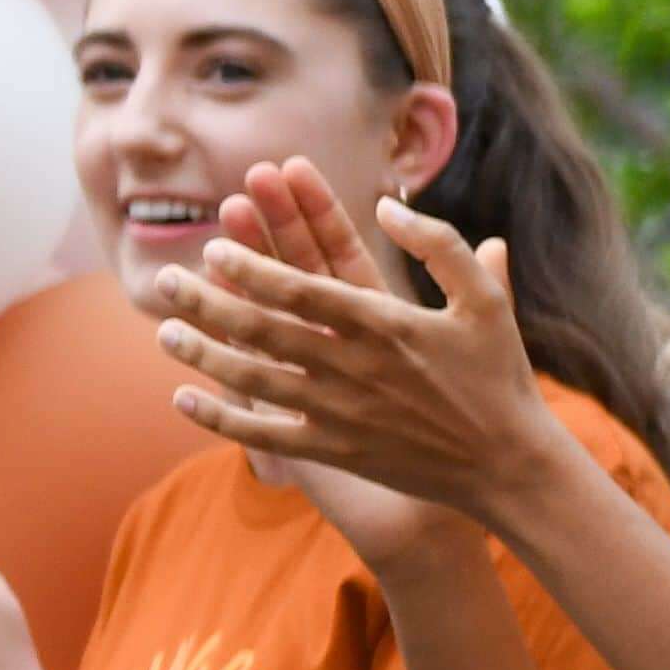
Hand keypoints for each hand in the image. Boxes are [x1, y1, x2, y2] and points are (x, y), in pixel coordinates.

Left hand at [157, 158, 559, 514]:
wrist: (507, 464)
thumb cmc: (499, 374)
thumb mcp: (485, 299)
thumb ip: (440, 244)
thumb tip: (386, 205)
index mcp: (386, 324)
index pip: (303, 289)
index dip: (253, 267)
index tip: (214, 246)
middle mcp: (353, 367)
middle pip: (264, 330)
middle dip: (210, 302)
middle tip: (166, 278)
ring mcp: (338, 413)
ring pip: (254, 379)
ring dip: (203, 354)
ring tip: (163, 331)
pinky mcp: (333, 450)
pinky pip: (264, 434)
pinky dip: (220, 418)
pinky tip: (182, 397)